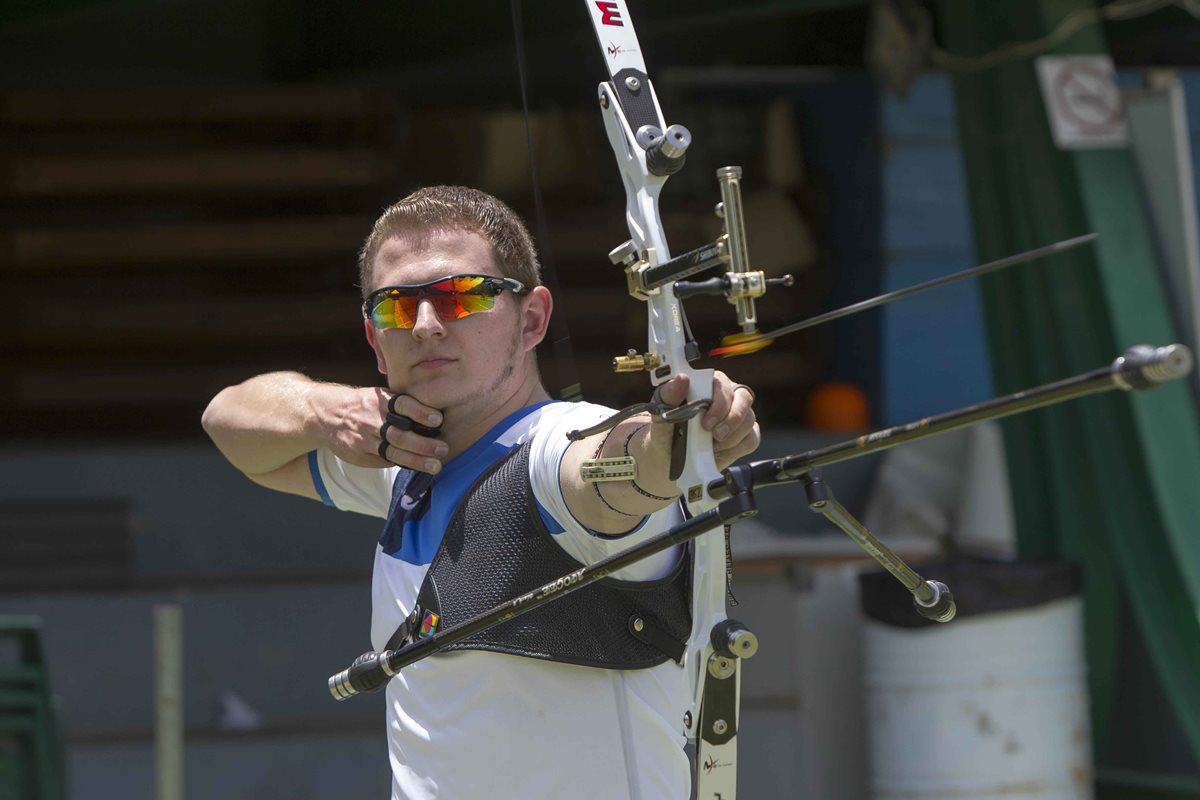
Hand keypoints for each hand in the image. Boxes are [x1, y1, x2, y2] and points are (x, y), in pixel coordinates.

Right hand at [322, 387, 445, 472]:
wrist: (327, 415)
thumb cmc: (363, 405)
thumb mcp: (379, 396)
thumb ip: (402, 405)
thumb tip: (434, 416)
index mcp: (381, 401)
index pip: (403, 405)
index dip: (421, 412)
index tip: (438, 420)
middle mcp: (373, 419)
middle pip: (401, 434)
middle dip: (424, 444)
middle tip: (443, 449)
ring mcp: (365, 439)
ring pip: (394, 451)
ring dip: (417, 460)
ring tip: (435, 465)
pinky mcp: (360, 455)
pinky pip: (384, 461)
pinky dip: (402, 464)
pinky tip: (417, 467)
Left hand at [654, 371, 760, 469]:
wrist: (667, 458)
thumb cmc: (665, 430)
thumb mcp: (660, 413)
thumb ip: (669, 395)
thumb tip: (682, 379)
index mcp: (706, 384)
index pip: (722, 383)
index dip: (719, 403)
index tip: (706, 423)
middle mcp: (726, 396)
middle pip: (744, 398)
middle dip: (731, 419)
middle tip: (716, 435)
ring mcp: (738, 415)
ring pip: (749, 420)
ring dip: (732, 437)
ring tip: (712, 446)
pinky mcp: (745, 435)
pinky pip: (752, 439)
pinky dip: (736, 448)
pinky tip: (719, 452)